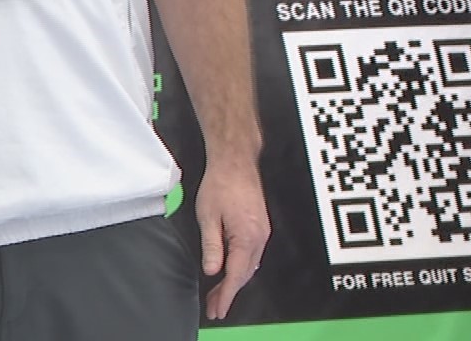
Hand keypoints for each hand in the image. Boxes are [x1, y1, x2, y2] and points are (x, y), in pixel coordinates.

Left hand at [196, 160, 269, 319]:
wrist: (236, 162)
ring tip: (217, 294)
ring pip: (249, 266)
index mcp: (247, 236)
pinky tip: (229, 272)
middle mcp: (260, 237)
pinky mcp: (260, 227)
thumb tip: (212, 270)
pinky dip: (240, 268)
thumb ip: (212, 245)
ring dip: (234, 281)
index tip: (217, 308)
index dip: (225, 294)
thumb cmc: (221, 183)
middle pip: (244, 274)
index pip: (235, 274)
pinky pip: (251, 255)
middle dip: (228, 292)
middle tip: (214, 307)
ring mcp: (262, 232)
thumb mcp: (208, 216)